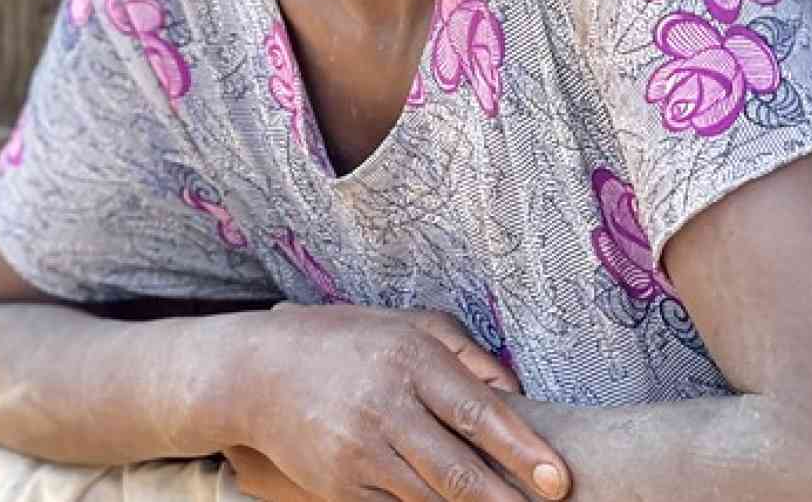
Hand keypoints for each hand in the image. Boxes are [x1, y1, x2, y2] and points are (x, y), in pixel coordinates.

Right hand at [234, 303, 569, 500]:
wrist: (253, 373)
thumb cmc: (341, 343)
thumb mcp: (402, 326)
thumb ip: (465, 352)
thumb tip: (517, 394)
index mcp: (407, 358)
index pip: (478, 412)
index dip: (523, 450)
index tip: (558, 479)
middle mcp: (383, 405)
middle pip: (458, 469)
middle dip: (506, 500)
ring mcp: (358, 449)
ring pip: (431, 498)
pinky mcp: (339, 484)